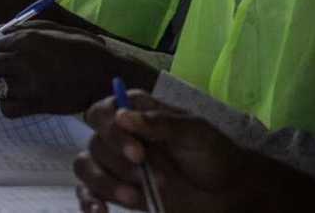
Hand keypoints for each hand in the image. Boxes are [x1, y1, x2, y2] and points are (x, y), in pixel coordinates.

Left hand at [0, 26, 155, 117]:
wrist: (104, 75)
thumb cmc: (82, 48)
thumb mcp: (54, 29)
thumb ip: (27, 30)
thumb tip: (4, 33)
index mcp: (27, 39)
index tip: (5, 52)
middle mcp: (23, 61)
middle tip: (0, 67)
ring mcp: (28, 85)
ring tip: (7, 84)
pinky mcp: (36, 105)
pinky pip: (7, 109)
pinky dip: (7, 105)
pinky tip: (16, 99)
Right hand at [75, 91, 262, 212]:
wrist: (228, 192)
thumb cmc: (213, 154)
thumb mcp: (195, 132)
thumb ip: (161, 123)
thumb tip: (123, 116)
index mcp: (134, 113)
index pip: (102, 112)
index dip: (111, 131)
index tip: (137, 153)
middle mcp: (119, 135)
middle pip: (94, 142)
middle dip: (119, 164)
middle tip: (150, 178)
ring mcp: (115, 164)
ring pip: (86, 166)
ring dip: (105, 183)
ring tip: (135, 199)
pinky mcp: (115, 191)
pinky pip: (86, 192)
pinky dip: (88, 201)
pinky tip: (100, 211)